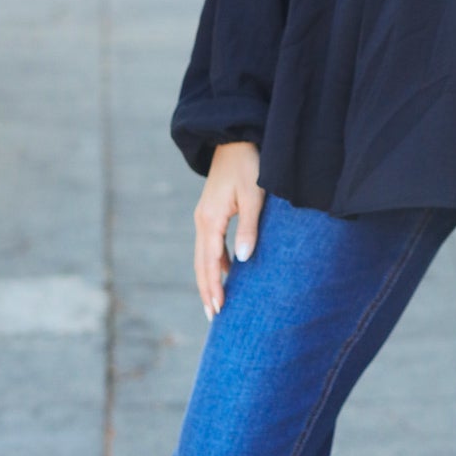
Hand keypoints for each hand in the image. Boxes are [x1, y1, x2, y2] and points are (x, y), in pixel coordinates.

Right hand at [194, 141, 264, 319]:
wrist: (235, 139)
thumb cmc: (248, 165)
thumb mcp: (254, 196)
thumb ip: (249, 228)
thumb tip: (243, 261)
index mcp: (210, 220)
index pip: (209, 262)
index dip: (213, 287)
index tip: (218, 309)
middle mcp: (202, 221)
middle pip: (201, 263)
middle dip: (207, 290)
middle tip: (214, 316)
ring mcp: (204, 217)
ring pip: (203, 255)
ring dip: (209, 279)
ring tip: (216, 302)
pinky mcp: (211, 213)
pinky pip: (210, 245)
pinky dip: (214, 263)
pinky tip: (224, 273)